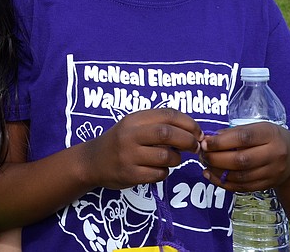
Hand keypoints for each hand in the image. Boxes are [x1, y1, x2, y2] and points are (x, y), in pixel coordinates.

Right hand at [80, 108, 202, 189]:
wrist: (92, 161)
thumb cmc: (120, 141)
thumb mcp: (134, 125)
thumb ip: (158, 125)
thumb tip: (193, 132)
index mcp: (134, 119)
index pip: (168, 114)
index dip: (189, 123)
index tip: (197, 132)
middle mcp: (130, 135)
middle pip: (167, 134)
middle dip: (188, 141)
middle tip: (195, 147)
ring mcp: (128, 156)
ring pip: (166, 157)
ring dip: (176, 159)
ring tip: (171, 159)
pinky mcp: (130, 175)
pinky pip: (159, 174)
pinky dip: (164, 173)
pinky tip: (157, 170)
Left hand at [200, 122, 289, 192]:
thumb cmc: (270, 138)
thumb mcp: (258, 127)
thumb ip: (235, 132)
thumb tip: (210, 139)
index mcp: (270, 134)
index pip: (243, 138)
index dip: (221, 142)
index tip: (204, 142)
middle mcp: (275, 154)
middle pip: (241, 160)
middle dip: (216, 158)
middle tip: (202, 154)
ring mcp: (272, 172)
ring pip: (240, 176)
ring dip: (217, 171)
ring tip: (205, 164)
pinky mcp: (268, 185)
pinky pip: (242, 187)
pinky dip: (224, 183)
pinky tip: (211, 175)